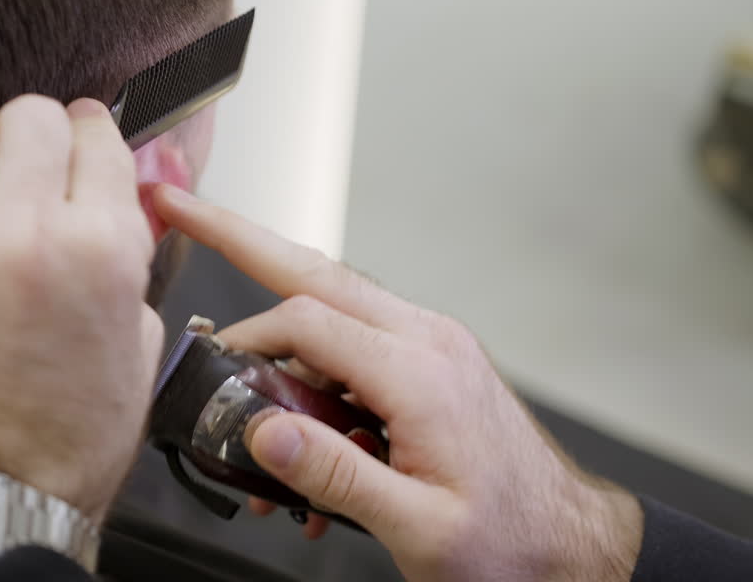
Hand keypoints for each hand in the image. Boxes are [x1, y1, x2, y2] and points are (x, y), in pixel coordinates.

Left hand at [0, 78, 162, 519]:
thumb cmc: (59, 443)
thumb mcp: (136, 350)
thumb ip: (128, 266)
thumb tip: (116, 209)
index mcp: (99, 250)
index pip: (97, 138)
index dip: (89, 137)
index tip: (77, 143)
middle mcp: (21, 230)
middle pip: (30, 116)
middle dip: (32, 138)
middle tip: (18, 171)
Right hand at [152, 185, 642, 581]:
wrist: (570, 544)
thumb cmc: (512, 541)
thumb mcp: (419, 528)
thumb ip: (334, 476)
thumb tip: (262, 431)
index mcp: (421, 372)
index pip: (307, 321)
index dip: (245, 342)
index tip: (212, 376)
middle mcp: (427, 341)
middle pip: (316, 273)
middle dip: (243, 237)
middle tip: (182, 208)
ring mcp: (432, 348)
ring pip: (333, 309)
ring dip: (280, 342)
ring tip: (245, 402)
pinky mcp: (431, 367)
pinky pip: (358, 353)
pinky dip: (317, 381)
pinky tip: (306, 448)